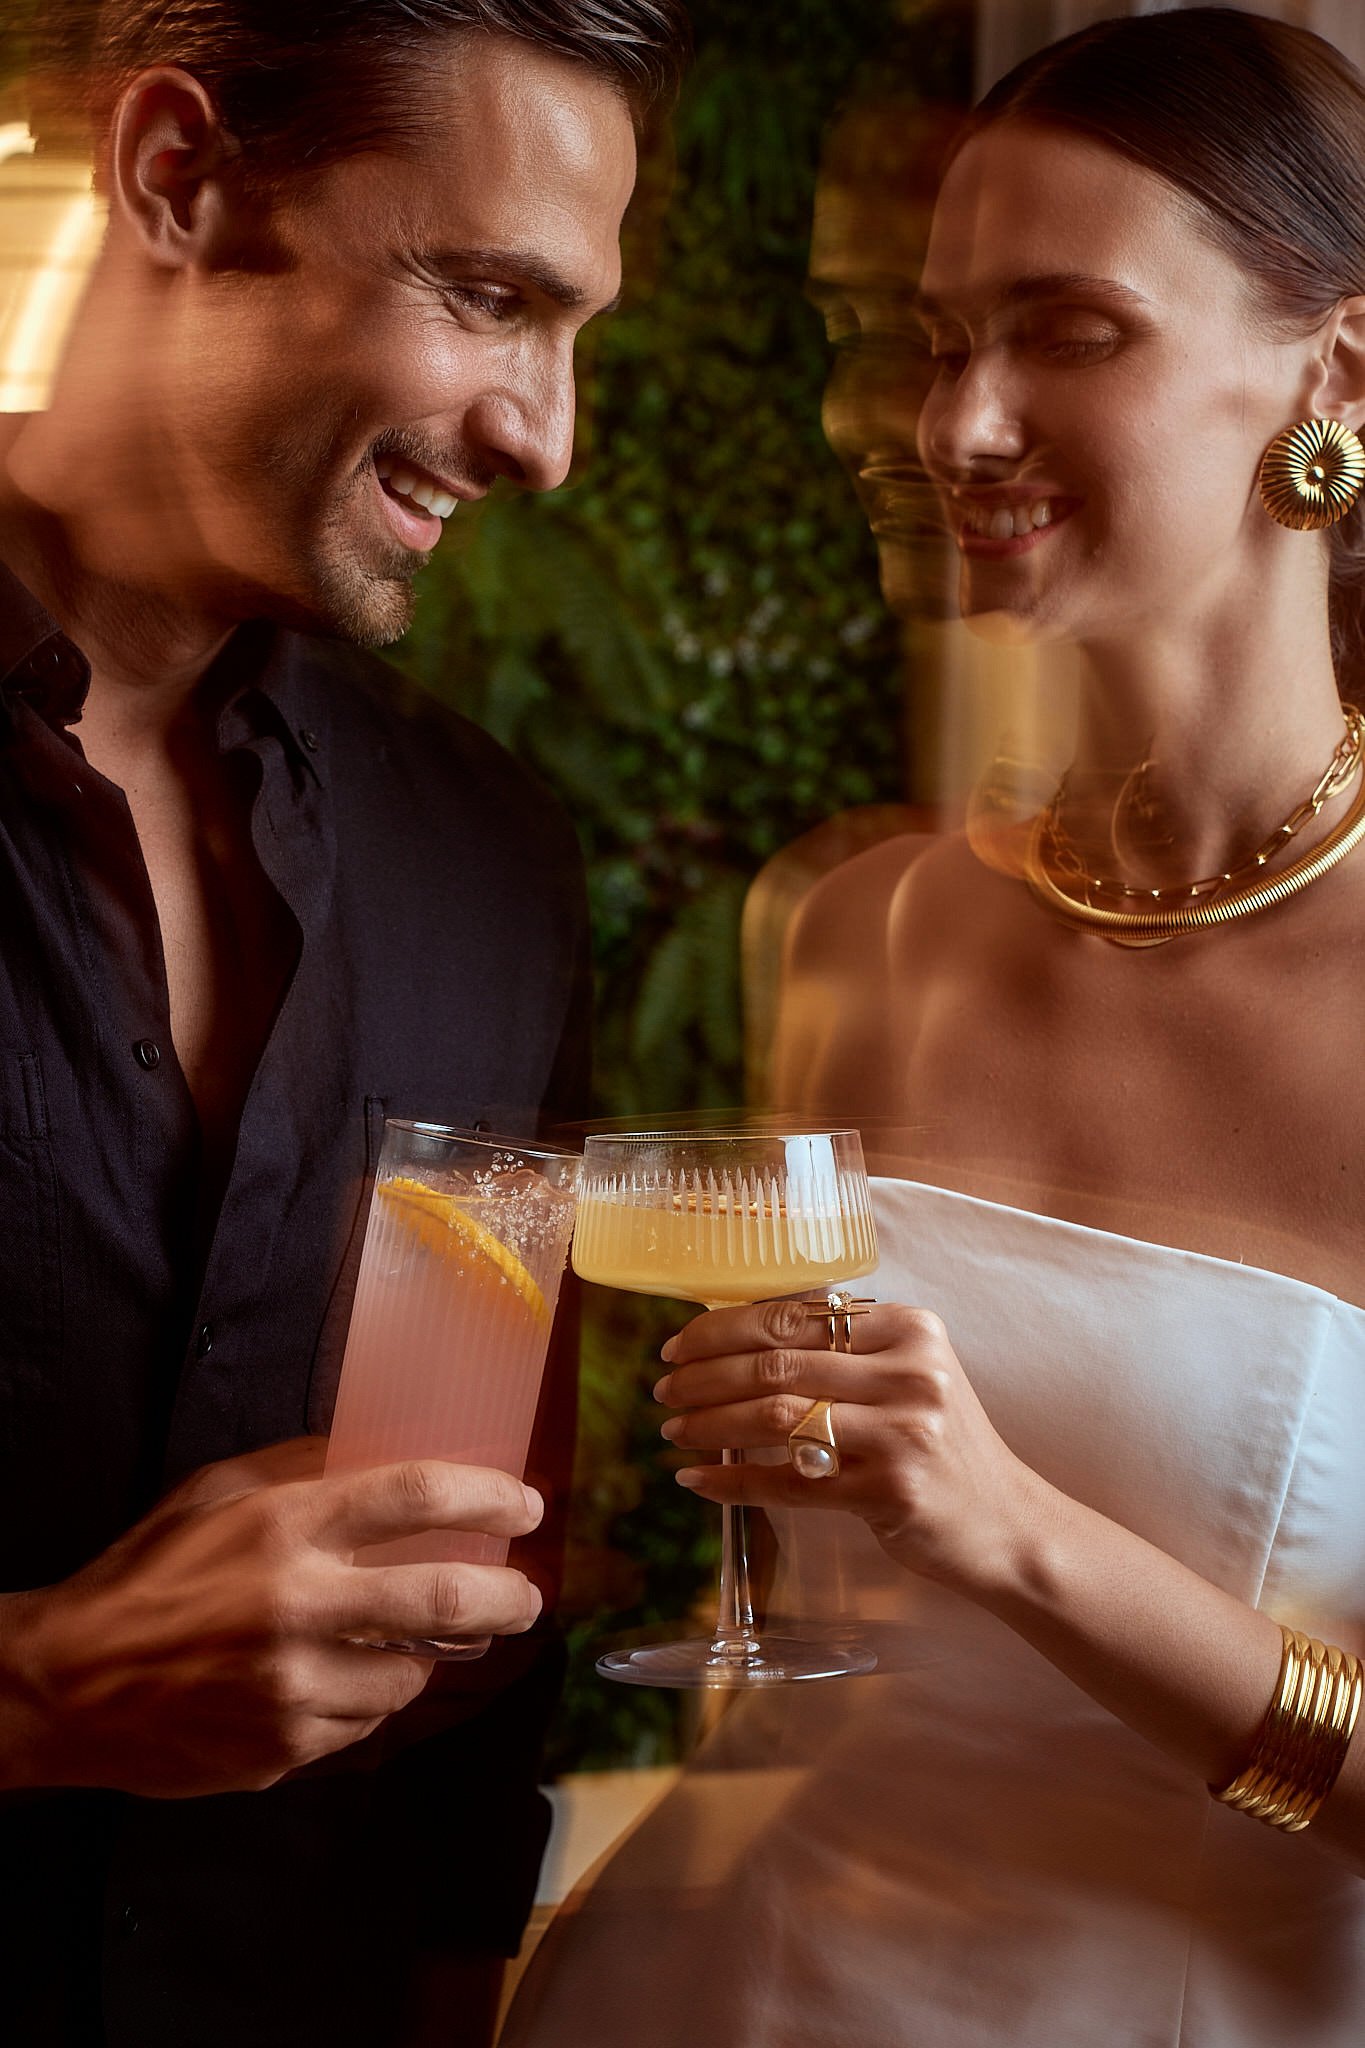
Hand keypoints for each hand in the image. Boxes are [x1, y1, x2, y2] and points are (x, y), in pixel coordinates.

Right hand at [1, 1441, 543, 1797]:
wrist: (68, 1685)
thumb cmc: (149, 1575)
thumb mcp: (219, 1492)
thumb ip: (306, 1467)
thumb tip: (394, 1450)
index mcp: (283, 1525)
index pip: (415, 1495)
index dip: (486, 1495)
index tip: (523, 1504)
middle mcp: (298, 1605)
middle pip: (446, 1600)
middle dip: (507, 1598)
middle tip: (525, 1595)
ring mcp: (295, 1687)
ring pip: (410, 1676)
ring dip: (421, 1658)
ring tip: (402, 1641)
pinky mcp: (287, 1749)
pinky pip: (363, 1724)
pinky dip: (365, 1700)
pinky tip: (336, 1680)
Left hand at [655, 1299, 1043, 1597]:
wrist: (1006, 1524)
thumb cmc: (941, 1445)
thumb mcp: (909, 1377)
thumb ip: (844, 1352)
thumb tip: (737, 1333)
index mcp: (911, 1329)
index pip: (794, 1316)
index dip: (723, 1328)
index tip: (678, 1345)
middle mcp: (912, 1373)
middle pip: (778, 1362)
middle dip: (705, 1375)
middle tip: (664, 1389)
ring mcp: (904, 1433)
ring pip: (777, 1416)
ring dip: (710, 1423)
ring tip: (673, 1429)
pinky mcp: (891, 1492)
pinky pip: (790, 1481)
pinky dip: (734, 1481)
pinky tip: (698, 1481)